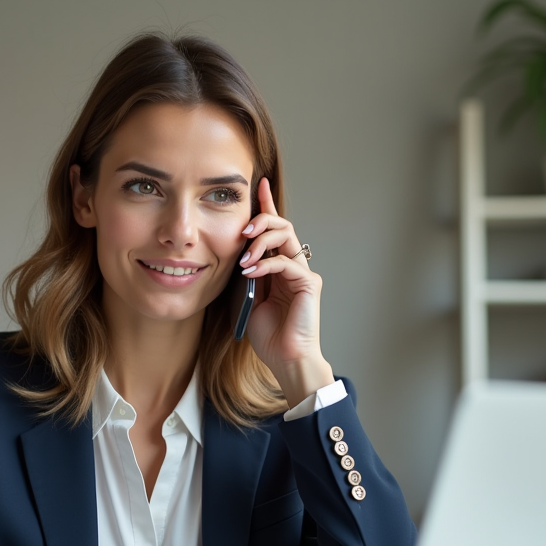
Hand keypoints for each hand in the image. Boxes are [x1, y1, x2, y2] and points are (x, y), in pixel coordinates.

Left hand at [239, 178, 335, 406]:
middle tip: (241, 232)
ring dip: (262, 240)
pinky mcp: (309, 284)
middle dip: (261, 219)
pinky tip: (250, 273)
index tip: (258, 185)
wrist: (286, 360)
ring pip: (287, 236)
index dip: (267, 206)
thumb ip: (247, 274)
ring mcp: (304, 274)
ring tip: (244, 256)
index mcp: (280, 267)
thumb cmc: (269, 335)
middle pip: (282, 224)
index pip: (274, 229)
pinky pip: (286, 262)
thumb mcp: (248, 298)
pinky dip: (266, 264)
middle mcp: (295, 265)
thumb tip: (235, 253)